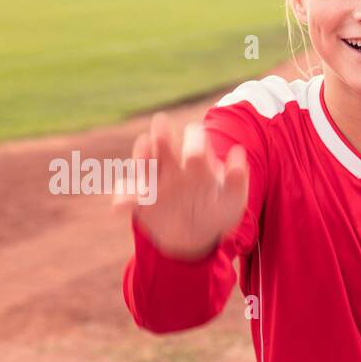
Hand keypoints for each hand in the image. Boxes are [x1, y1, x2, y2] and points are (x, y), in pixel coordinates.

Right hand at [114, 112, 248, 259]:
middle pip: (164, 144)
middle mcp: (172, 165)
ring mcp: (154, 182)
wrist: (196, 238)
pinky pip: (127, 195)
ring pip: (143, 163)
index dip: (194, 143)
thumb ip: (237, 181)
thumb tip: (238, 152)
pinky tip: (122, 206)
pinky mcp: (140, 202)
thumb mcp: (232, 201)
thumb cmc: (216, 213)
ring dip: (141, 156)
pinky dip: (123, 198)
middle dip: (163, 136)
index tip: (195, 155)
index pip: (194, 141)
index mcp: (195, 159)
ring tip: (142, 151)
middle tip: (160, 123)